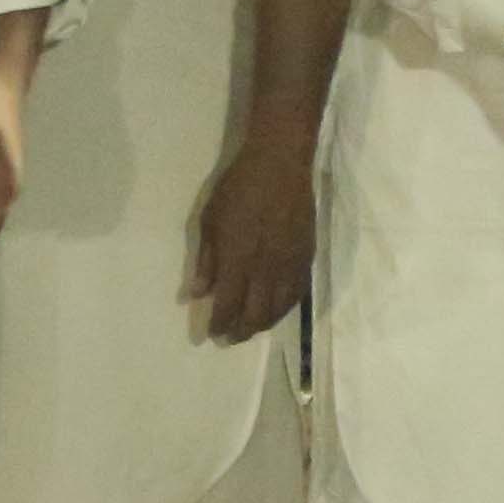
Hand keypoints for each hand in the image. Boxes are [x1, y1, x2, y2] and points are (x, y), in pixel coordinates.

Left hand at [181, 135, 316, 343]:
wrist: (279, 164)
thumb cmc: (238, 187)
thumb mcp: (209, 220)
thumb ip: (206, 260)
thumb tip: (197, 292)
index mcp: (238, 260)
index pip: (228, 305)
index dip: (220, 324)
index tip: (212, 334)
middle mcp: (266, 269)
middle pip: (256, 314)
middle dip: (241, 332)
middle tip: (230, 338)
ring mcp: (290, 265)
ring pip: (279, 309)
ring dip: (264, 324)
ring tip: (252, 328)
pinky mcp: (306, 257)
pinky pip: (298, 294)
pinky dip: (285, 308)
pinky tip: (277, 310)